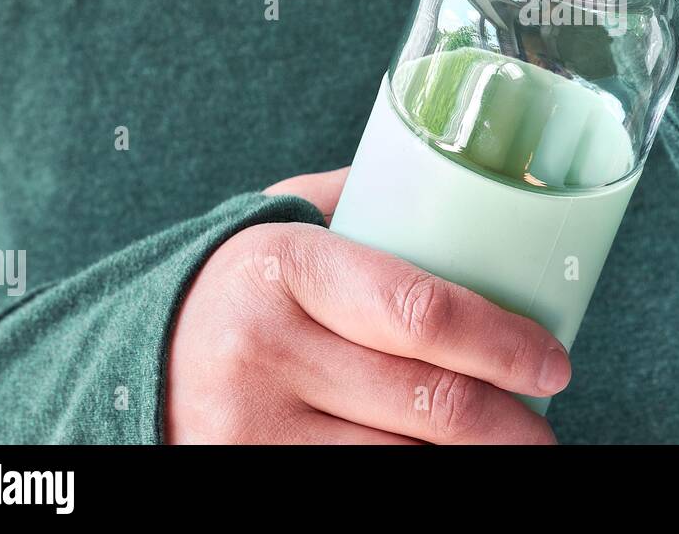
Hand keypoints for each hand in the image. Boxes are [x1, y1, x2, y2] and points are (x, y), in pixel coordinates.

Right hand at [165, 168, 566, 443]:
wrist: (126, 361)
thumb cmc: (237, 286)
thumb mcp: (284, 222)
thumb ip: (365, 202)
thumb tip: (472, 189)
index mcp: (286, 266)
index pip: (422, 311)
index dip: (503, 344)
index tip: (553, 364)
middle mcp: (262, 349)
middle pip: (428, 402)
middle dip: (510, 425)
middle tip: (544, 425)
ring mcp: (248, 430)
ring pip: (403, 461)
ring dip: (471, 461)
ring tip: (508, 444)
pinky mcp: (244, 478)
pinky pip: (363, 490)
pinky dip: (416, 479)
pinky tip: (440, 465)